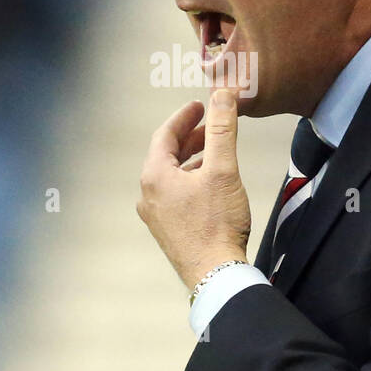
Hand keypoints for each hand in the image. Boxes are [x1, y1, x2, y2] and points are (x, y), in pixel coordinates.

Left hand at [137, 88, 250, 288]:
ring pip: (171, 175)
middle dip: (190, 137)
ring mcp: (156, 215)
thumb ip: (222, 130)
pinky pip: (175, 194)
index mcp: (155, 177)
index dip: (184, 117)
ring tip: (214, 150)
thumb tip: (222, 96)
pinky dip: (190, 179)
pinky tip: (210, 183)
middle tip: (210, 124)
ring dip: (191, 158)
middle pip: (166, 155)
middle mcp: (148, 195)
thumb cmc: (217, 225)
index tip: (200, 106)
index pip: (164, 134)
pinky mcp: (168, 229)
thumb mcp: (222, 170)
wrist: (216, 274)